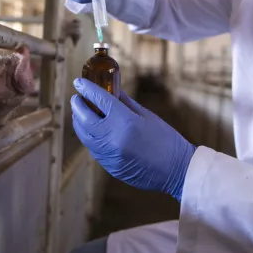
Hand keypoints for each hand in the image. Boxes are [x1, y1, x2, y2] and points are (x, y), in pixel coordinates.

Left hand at [70, 78, 196, 200]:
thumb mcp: (147, 116)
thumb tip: (112, 90)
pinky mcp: (109, 166)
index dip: (87, 89)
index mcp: (125, 122)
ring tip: (79, 112)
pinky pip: (92, 148)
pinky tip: (90, 129)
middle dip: (77, 105)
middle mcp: (113, 138)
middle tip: (76, 97)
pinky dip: (88, 136)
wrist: (176, 171)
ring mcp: (109, 154)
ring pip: (84, 135)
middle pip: (85, 118)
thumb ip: (126, 103)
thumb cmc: (166, 140)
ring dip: (78, 121)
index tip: (79, 82)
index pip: (99, 100)